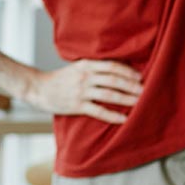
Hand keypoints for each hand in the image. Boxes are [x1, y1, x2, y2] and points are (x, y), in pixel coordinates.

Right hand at [25, 60, 141, 123]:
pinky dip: (112, 116)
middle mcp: (85, 77)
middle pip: (114, 80)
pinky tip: (124, 119)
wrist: (38, 88)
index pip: (112, 66)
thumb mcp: (76, 67)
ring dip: (126, 99)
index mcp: (86, 65)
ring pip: (109, 95)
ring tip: (140, 103)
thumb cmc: (60, 78)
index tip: (140, 77)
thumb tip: (118, 71)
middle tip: (146, 91)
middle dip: (131, 86)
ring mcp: (81, 91)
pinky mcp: (77, 105)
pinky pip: (99, 111)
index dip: (128, 72)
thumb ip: (94, 68)